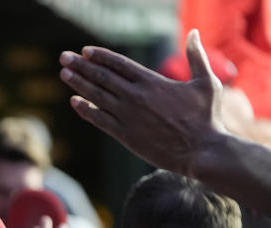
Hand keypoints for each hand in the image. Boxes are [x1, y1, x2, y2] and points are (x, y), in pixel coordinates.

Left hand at [58, 29, 224, 177]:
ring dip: (78, 83)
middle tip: (64, 57)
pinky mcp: (125, 135)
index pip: (119, 64)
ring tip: (64, 73)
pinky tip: (74, 101)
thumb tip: (195, 33)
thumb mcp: (206, 82)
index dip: (100, 57)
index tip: (86, 51)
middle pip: (102, 77)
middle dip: (81, 66)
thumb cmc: (206, 118)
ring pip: (97, 96)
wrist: (200, 151)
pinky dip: (85, 110)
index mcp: (153, 82)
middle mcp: (136, 97)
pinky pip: (99, 119)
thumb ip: (197, 56)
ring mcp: (128, 116)